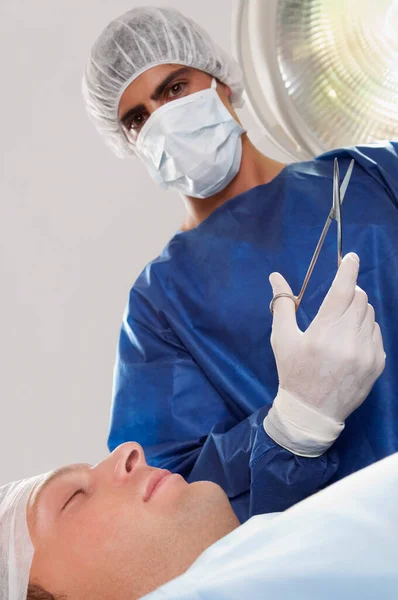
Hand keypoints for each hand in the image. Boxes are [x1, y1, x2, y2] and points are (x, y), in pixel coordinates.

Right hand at [263, 253, 385, 456]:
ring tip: (341, 327)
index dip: (348, 269)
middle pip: (360, 298)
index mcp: (324, 331)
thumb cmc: (294, 373)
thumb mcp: (282, 339)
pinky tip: (350, 343)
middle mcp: (349, 340)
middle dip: (350, 292)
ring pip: (370, 315)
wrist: (313, 412)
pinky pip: (376, 333)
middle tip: (337, 301)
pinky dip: (365, 330)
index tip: (351, 257)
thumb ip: (282, 305)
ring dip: (357, 312)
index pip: (342, 290)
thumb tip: (276, 276)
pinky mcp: (378, 363)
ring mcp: (367, 352)